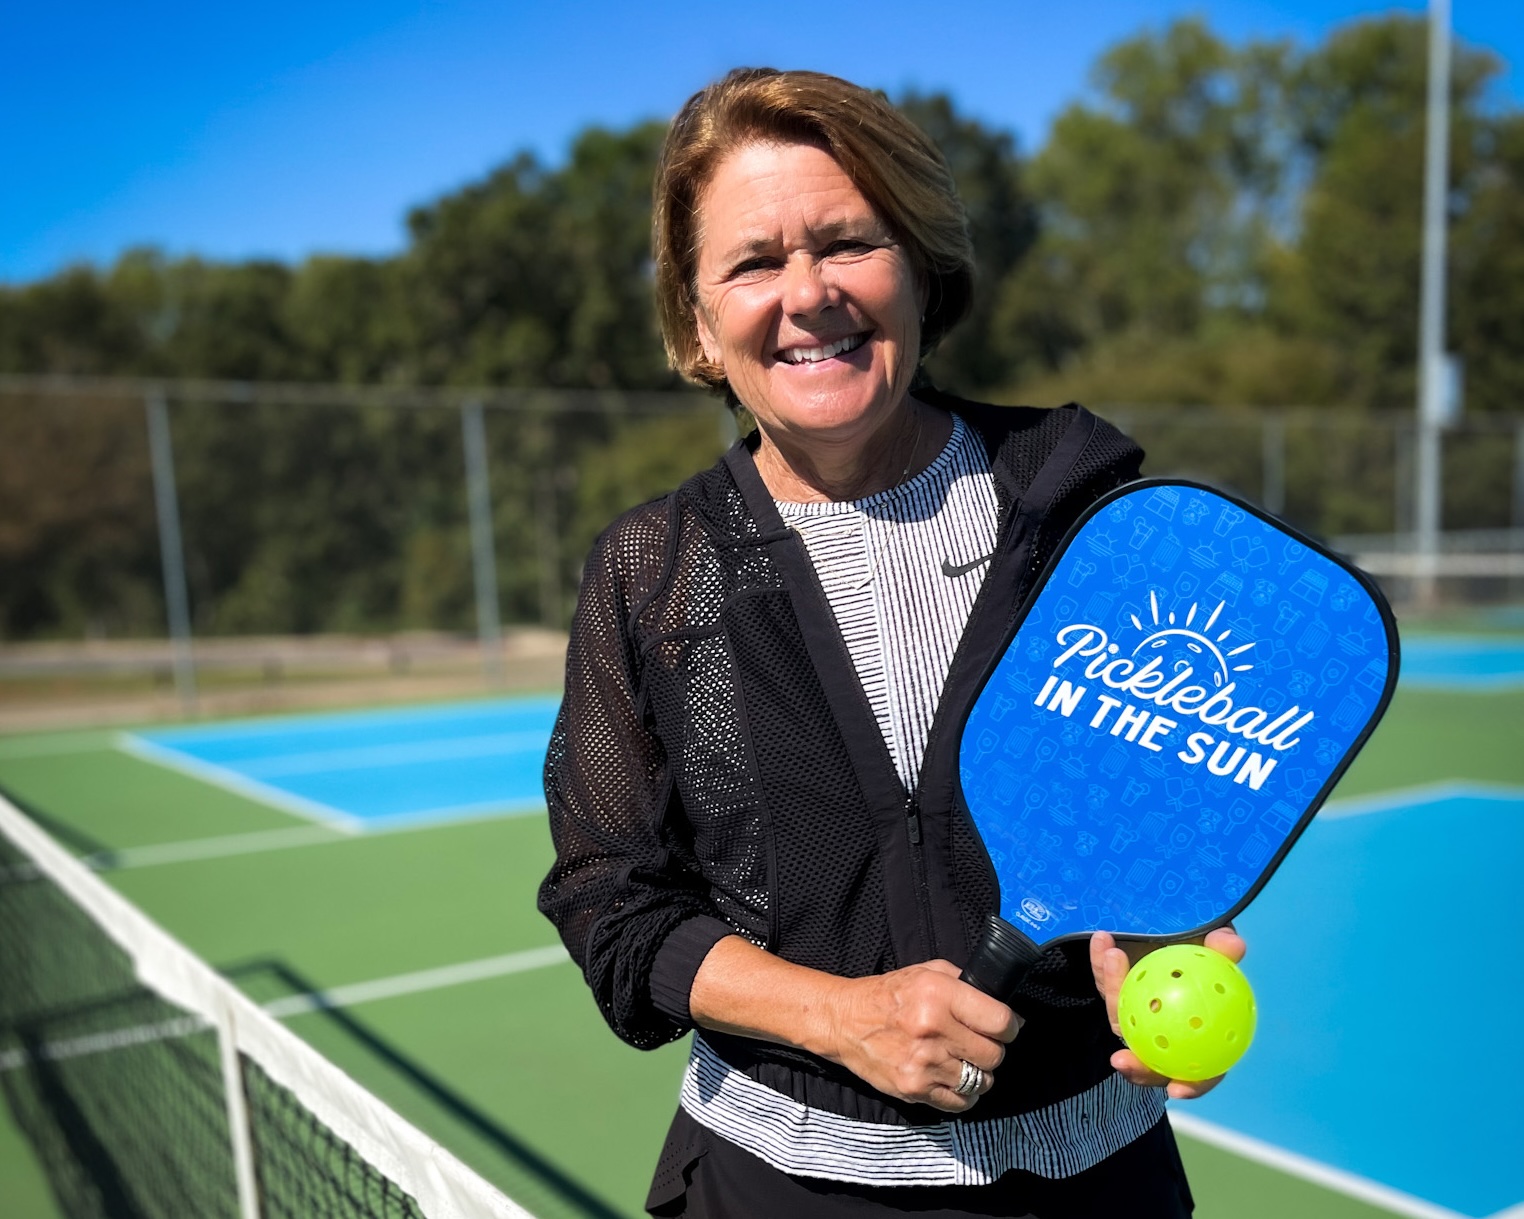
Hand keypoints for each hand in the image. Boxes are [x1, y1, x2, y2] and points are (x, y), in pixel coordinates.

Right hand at [824, 960, 1022, 1112]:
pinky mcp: (914, 1089)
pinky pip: (960, 1103)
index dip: (1009, 1026)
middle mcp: (933, 1029)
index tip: (1004, 1027)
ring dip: (977, 1073)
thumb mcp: (927, 972)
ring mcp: (923, 1063)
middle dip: (992, 1050)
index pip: (1000, 1022)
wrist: (845, 1022)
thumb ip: (965, 984)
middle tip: (978, 1043)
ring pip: (981, 1082)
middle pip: (994, 1055)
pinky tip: (951, 1077)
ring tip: (962, 1060)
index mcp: (939, 995)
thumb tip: (1005, 1010)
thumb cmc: (890, 995)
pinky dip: (963, 1094)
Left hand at [1089, 927, 1246, 1099]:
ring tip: (1113, 961)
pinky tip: (1102, 941)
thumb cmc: (1207, 953)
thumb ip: (1224, 951)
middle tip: (1120, 1061)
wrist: (1177, 935)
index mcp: (1198, 1035)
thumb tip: (1232, 945)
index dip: (1193, 1086)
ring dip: (1113, 990)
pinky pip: (1108, 983)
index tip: (1178, 1090)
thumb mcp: (1218, 950)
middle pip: (1151, 1060)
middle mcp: (1166, 1032)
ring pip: (1121, 1019)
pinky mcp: (1117, 994)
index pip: (1200, 1072)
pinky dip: (1103, 964)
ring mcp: (1138, 1017)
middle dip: (1135, 1067)